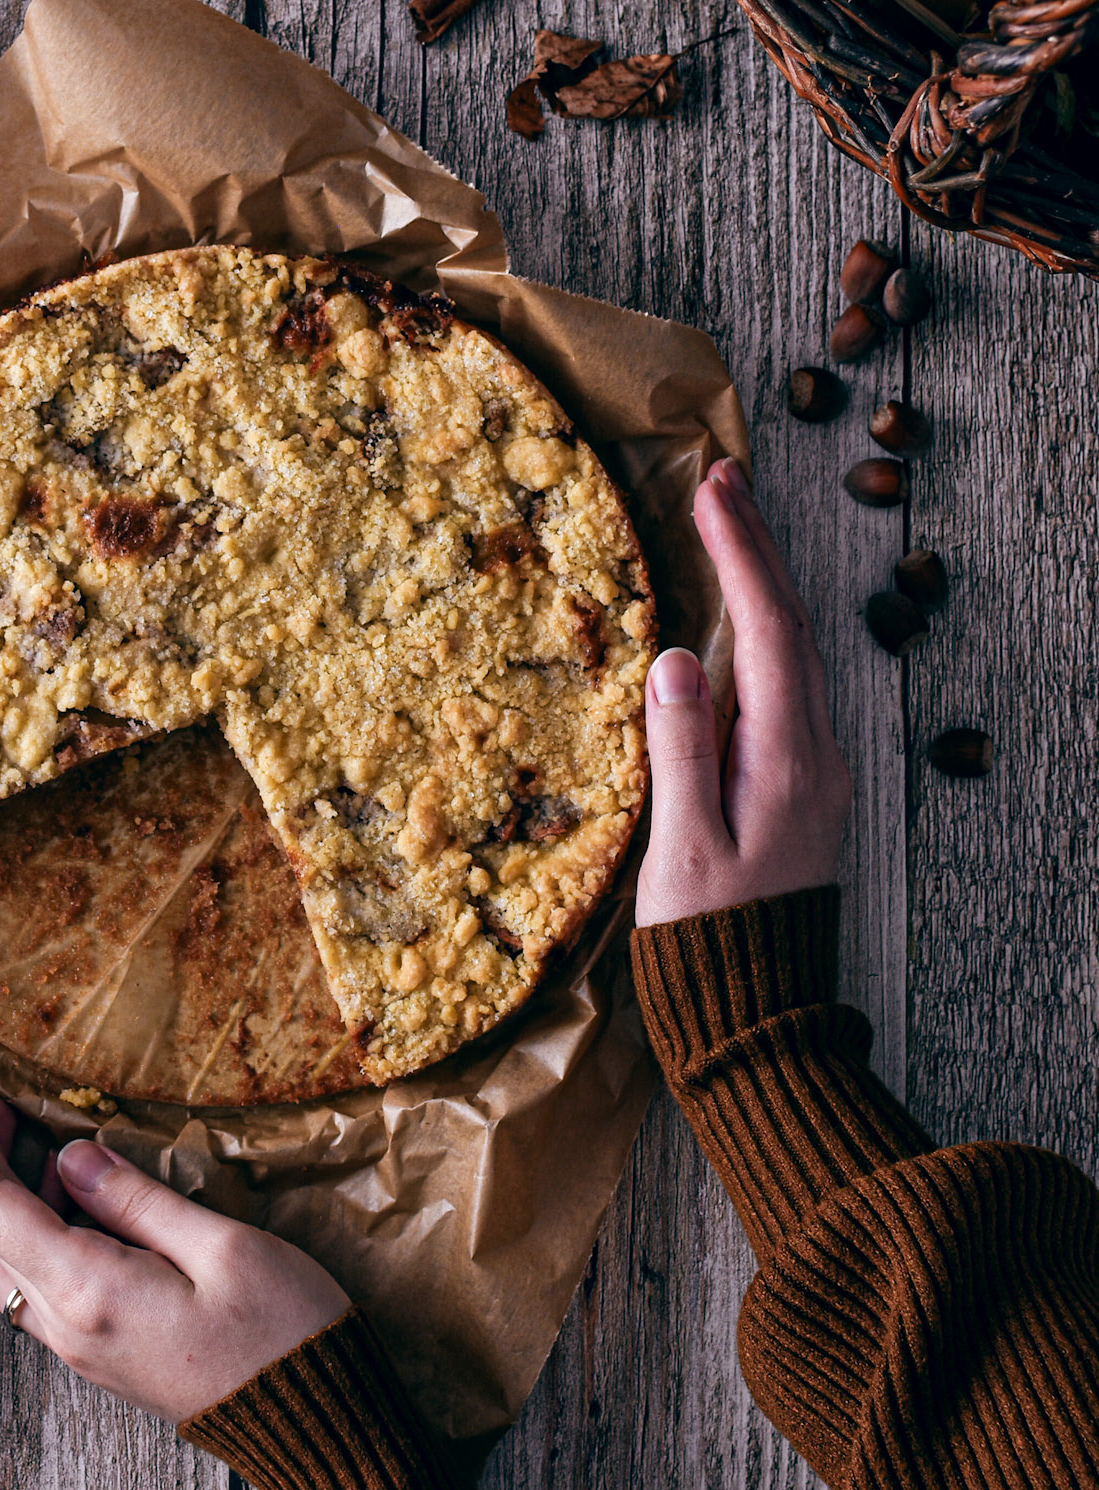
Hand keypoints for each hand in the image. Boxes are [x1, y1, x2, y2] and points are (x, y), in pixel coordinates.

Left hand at [0, 1042, 349, 1421]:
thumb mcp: (223, 1246)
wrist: (314, 1426)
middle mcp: (66, 1324)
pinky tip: (57, 1176)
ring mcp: (78, 1341)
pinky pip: (35, 1273)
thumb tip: (70, 1157)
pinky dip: (25, 1213)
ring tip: (5, 1109)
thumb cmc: (284, 1332)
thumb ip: (137, 1199)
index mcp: (90, 1292)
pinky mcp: (98, 1344)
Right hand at [636, 457, 850, 927]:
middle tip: (723, 478)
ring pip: (796, 650)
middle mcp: (816, 752)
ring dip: (764, 582)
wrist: (758, 1012)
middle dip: (758, 547)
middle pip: (793, 626)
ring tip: (730, 522)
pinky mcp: (802, 782)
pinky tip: (740, 613)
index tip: (712, 491)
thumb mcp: (684, 847)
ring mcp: (816, 766)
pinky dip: (765, 627)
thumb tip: (673, 658)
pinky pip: (789, 681)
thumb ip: (680, 749)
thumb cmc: (708, 937)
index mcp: (789, 758)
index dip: (740, 555)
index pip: (767, 631)